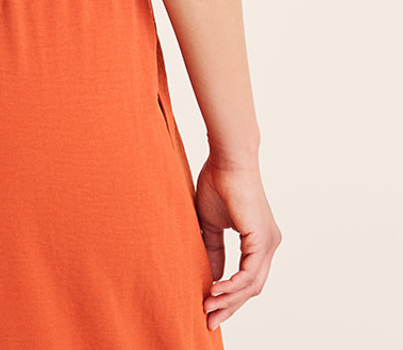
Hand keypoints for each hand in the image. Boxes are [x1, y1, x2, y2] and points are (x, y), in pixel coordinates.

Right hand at [195, 154, 281, 331]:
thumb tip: (212, 277)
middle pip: (252, 288)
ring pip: (252, 285)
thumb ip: (214, 250)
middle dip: (230, 306)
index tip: (209, 308)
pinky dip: (233, 285)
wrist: (227, 159)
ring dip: (228, 299)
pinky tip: (215, 290)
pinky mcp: (262, 239)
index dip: (229, 297)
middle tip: (208, 318)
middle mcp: (269, 245)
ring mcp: (269, 243)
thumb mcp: (212, 224)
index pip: (248, 279)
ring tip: (207, 306)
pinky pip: (249, 273)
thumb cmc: (218, 183)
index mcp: (260, 241)